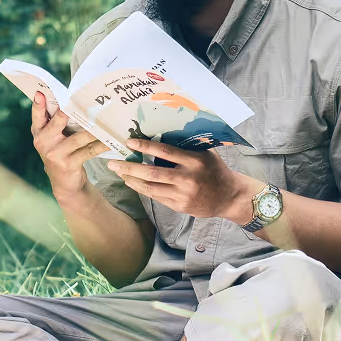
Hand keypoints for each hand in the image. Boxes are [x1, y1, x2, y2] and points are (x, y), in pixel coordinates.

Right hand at [31, 92, 108, 203]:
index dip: (38, 104)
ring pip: (79, 137)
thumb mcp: (52, 138)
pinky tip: (110, 140)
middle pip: (59, 120)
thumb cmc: (60, 153)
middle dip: (71, 110)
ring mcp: (55, 153)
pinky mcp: (68, 163)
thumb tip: (71, 99)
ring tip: (106, 120)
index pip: (37, 115)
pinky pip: (89, 150)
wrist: (64, 184)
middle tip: (85, 101)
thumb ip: (55, 122)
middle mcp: (43, 142)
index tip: (41, 92)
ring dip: (94, 129)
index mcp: (38, 132)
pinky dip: (101, 145)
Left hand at [107, 138, 255, 220]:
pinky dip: (141, 189)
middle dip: (129, 167)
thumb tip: (160, 134)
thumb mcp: (205, 153)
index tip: (129, 142)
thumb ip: (186, 146)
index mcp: (194, 161)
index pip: (165, 152)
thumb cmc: (215, 170)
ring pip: (150, 187)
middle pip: (152, 173)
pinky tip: (132, 182)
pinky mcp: (179, 206)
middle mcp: (187, 178)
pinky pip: (155, 197)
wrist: (229, 196)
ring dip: (131, 179)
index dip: (145, 147)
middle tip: (112, 162)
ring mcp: (182, 195)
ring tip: (118, 172)